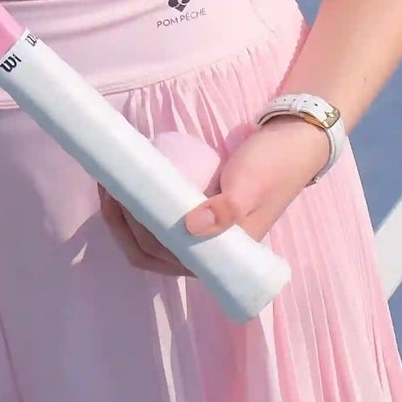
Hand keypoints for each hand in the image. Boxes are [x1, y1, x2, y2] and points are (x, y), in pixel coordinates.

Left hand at [101, 115, 331, 277]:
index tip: (122, 198)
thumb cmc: (272, 168)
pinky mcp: (194, 211)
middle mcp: (205, 251)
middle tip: (110, 182)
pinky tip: (125, 180)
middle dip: (121, 220)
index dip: (134, 232)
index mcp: (219, 257)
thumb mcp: (250, 187)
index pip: (162, 257)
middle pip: (148, 249)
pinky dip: (137, 203)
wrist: (291, 143)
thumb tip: (191, 227)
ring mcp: (197, 233)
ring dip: (123, 214)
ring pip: (147, 236)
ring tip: (110, 179)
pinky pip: (158, 217)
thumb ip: (228, 209)